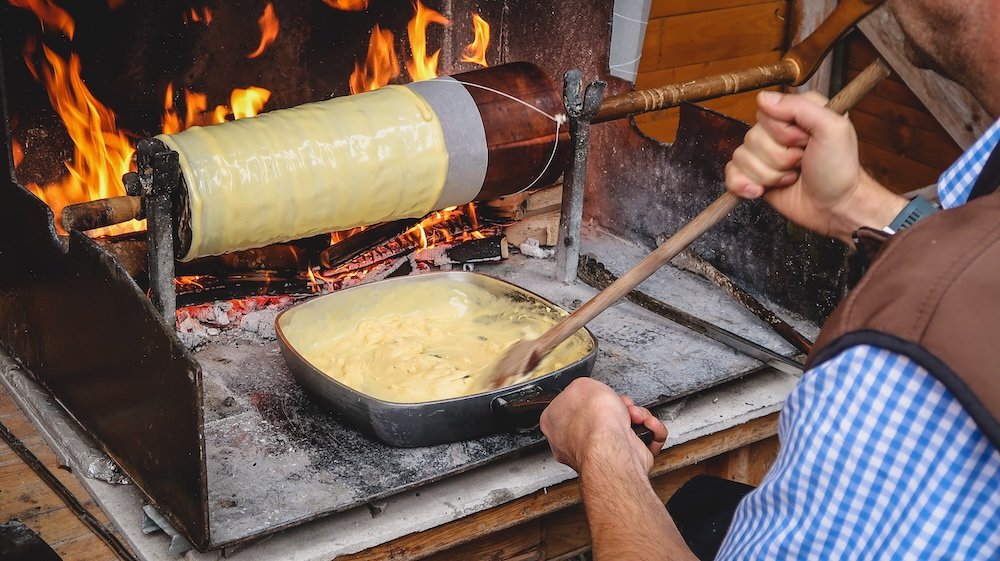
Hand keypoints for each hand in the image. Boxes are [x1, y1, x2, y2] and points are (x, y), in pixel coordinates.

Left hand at [540, 378, 667, 474]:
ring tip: (636, 416)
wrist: (612, 448)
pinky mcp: (625, 461)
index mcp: (554, 424)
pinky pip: (643, 441)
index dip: (590, 396)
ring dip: (637, 417)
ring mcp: (600, 454)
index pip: (571, 406)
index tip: (599, 393)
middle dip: (619, 406)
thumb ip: (582, 387)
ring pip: (625, 427)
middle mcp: (575, 443)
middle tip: (622, 404)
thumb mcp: (581, 385)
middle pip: (602, 416)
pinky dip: (650, 431)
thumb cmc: (593, 422)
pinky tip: (648, 426)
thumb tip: (587, 391)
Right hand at [725, 91, 906, 242]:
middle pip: (752, 136)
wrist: (834, 207)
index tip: (805, 141)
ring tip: (791, 177)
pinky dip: (743, 184)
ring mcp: (764, 155)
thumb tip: (763, 98)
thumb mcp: (833, 128)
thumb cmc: (839, 170)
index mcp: (796, 114)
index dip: (783, 131)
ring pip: (742, 157)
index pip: (767, 112)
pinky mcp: (754, 176)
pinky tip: (761, 190)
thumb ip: (800, 107)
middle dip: (778, 157)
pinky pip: (731, 173)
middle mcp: (778, 132)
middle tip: (801, 162)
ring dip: (769, 174)